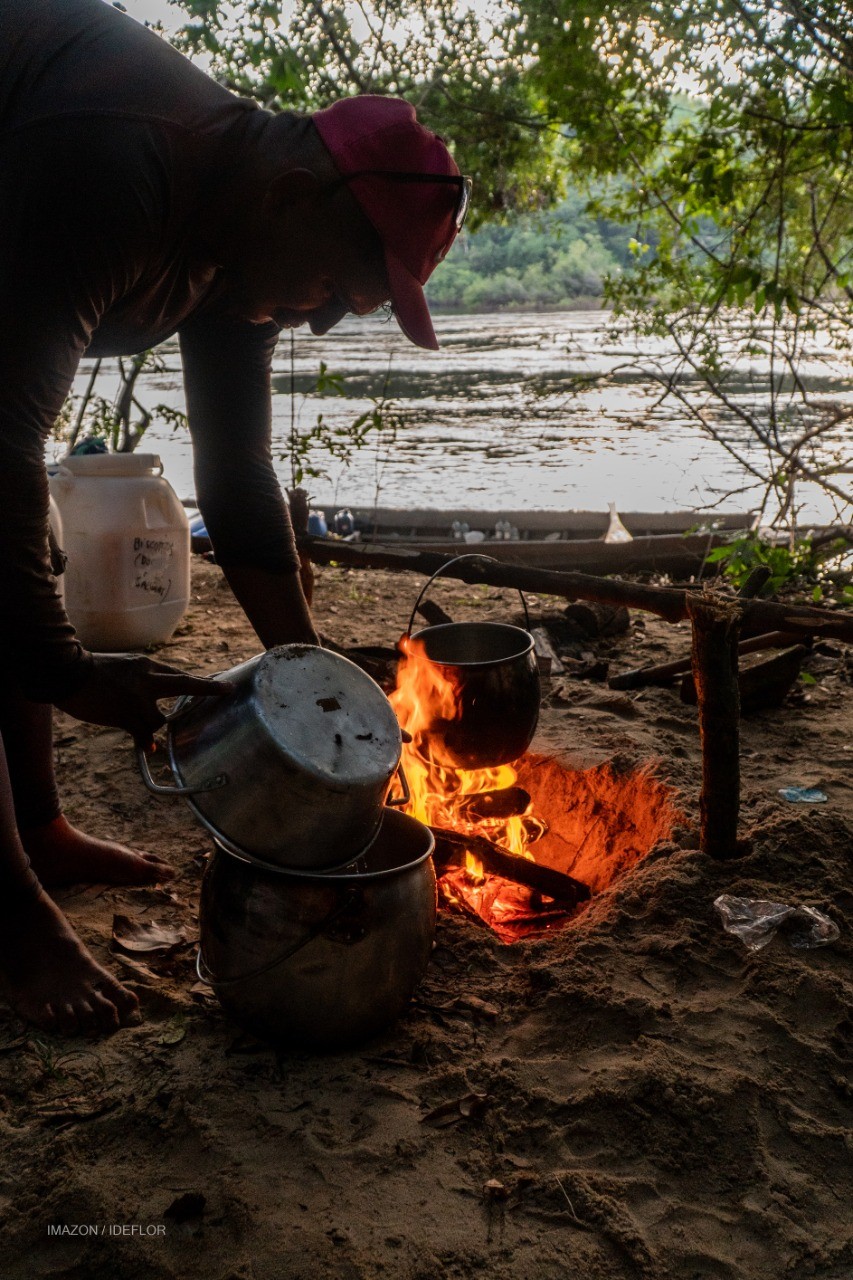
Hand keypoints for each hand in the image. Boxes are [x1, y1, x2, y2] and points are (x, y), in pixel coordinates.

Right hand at [54, 653, 232, 745]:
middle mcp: (147, 678)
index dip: (201, 683)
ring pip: (158, 720)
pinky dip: (145, 742)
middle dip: (208, 689)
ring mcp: (137, 697)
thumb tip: (151, 710)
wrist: (67, 672)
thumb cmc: (92, 671)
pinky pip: (142, 734)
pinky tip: (148, 747)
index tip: (223, 686)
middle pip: (184, 684)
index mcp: (146, 665)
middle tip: (227, 691)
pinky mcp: (125, 714)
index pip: (180, 675)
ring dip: (151, 727)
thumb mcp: (123, 667)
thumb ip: (141, 681)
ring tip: (140, 729)